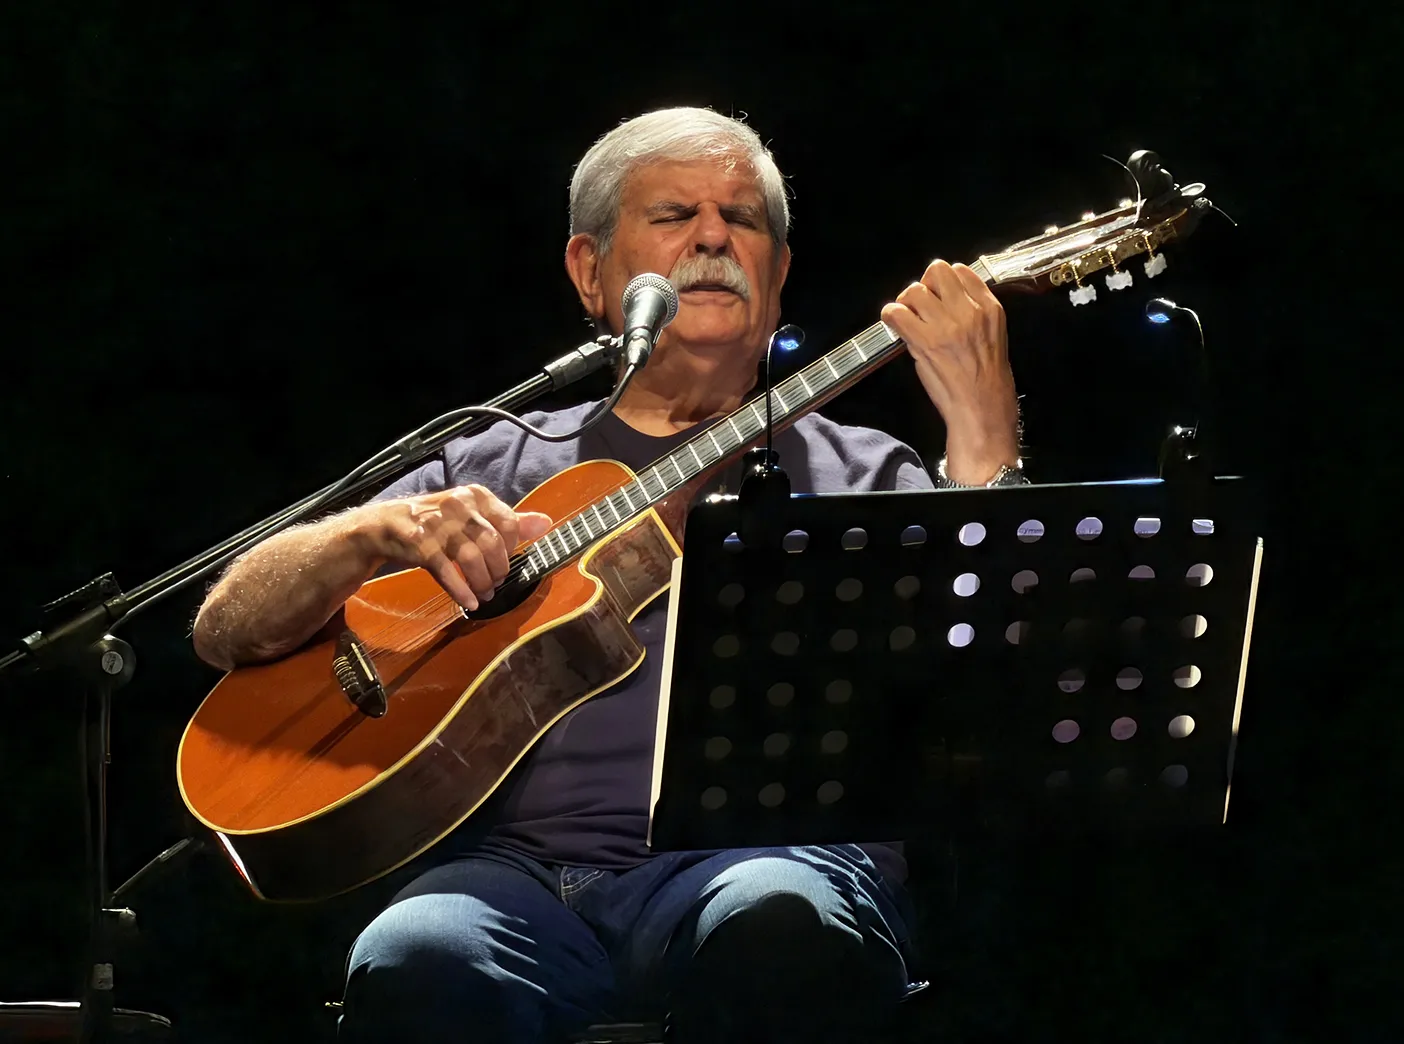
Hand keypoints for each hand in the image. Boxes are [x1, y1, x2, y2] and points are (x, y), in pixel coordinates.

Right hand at [364, 485, 552, 609]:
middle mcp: (458, 505)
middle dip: (498, 571)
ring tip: (484, 595)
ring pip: (472, 559)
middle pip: (492, 544)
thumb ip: (509, 520)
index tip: (507, 562)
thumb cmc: (436, 521)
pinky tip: (469, 603)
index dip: (512, 549)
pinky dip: (461, 591)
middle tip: (496, 585)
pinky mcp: (420, 544)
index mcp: (475, 496)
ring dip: (482, 583)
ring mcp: (438, 524)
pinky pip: (447, 572)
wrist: (386, 524)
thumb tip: (546, 523)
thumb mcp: (472, 515)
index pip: (508, 523)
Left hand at [881, 260, 1019, 483]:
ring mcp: (947, 325)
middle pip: (936, 271)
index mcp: (989, 308)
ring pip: (914, 290)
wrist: (982, 409)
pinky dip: (891, 316)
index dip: (944, 282)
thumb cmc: (987, 379)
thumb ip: (972, 314)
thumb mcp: (992, 336)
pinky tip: (896, 326)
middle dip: (924, 286)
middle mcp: (969, 311)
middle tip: (919, 306)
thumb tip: (942, 302)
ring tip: (908, 319)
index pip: (961, 270)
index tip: (938, 297)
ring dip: (906, 302)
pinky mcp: (925, 342)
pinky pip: (897, 312)